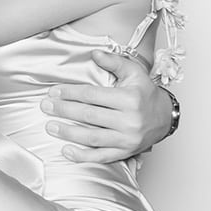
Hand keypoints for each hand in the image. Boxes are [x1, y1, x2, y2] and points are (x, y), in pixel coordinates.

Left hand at [40, 50, 172, 162]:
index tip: (54, 92)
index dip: (71, 93)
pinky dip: (83, 156)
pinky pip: (101, 156)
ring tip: (50, 127)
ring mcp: (127, 139)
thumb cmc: (146, 93)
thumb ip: (114, 61)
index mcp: (129, 99)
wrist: (165, 117)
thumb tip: (94, 53)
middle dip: (64, 111)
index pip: (93, 95)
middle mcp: (129, 120)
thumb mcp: (134, 72)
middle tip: (45, 107)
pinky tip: (66, 151)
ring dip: (68, 133)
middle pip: (89, 115)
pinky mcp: (126, 152)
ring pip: (92, 137)